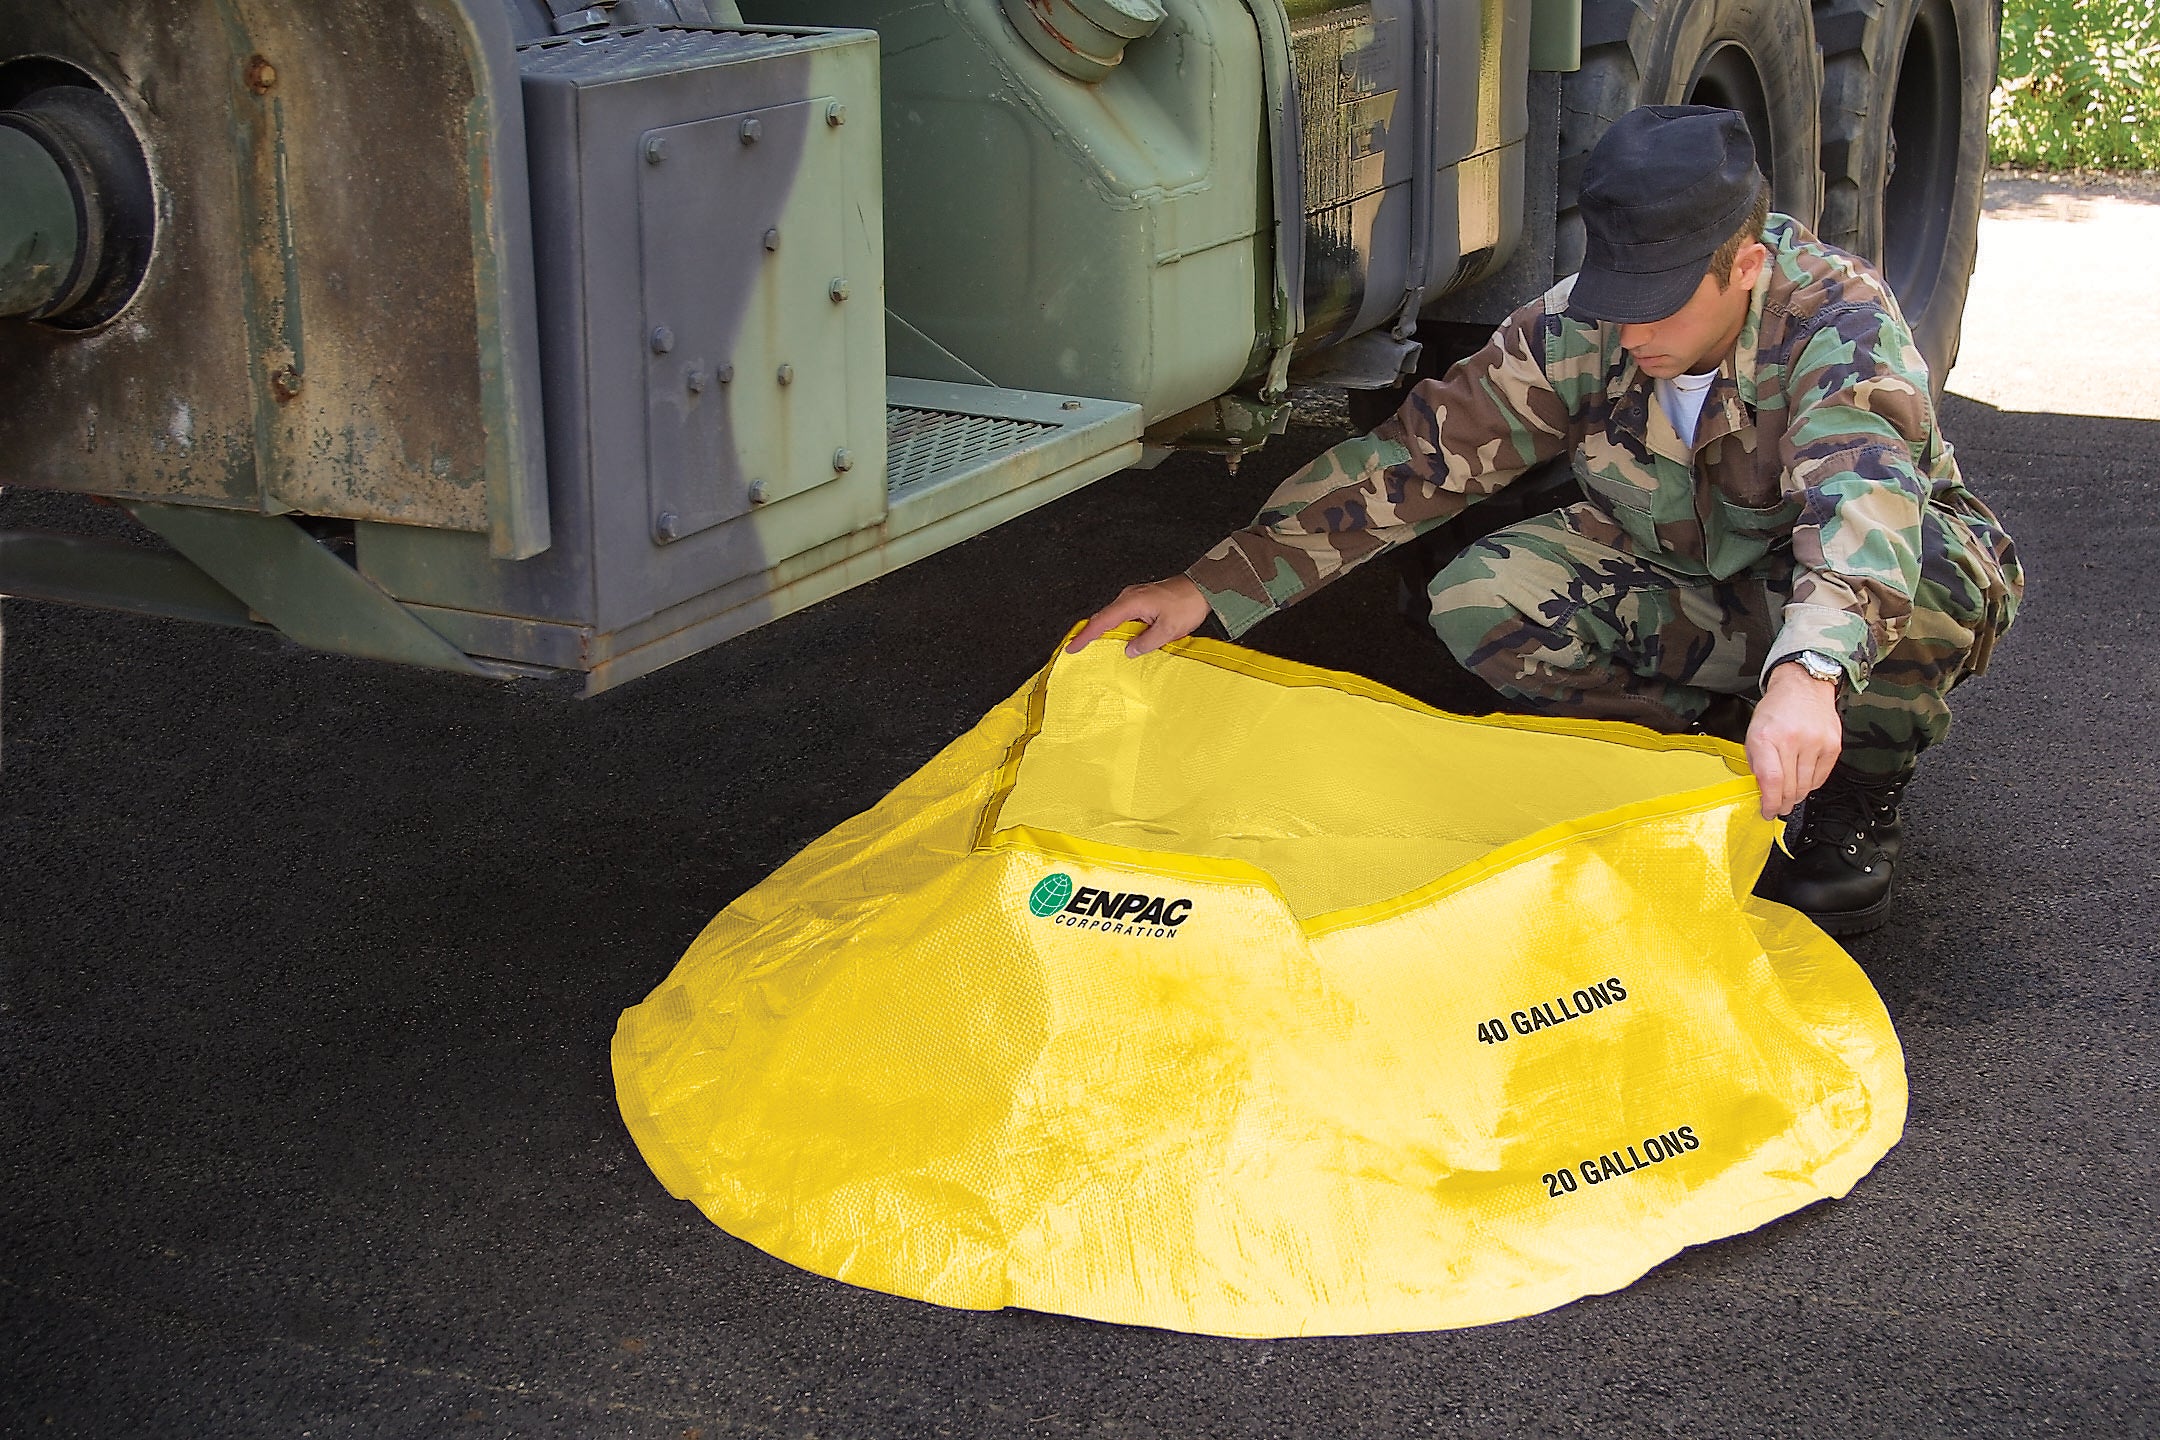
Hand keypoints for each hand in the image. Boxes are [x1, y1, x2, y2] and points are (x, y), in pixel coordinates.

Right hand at [1066, 576, 1212, 657]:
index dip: (1085, 636)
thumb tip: (1129, 651)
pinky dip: (1117, 627)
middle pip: (1103, 617)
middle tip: (1076, 648)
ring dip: (1104, 631)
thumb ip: (1146, 642)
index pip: (1102, 621)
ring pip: (1113, 616)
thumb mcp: (1168, 629)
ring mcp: (1135, 597)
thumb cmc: (1187, 604)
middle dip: (1088, 633)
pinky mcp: (1142, 600)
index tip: (1072, 647)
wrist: (1204, 588)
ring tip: (1094, 646)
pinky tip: (1119, 638)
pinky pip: (1124, 615)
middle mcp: (1129, 596)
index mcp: (1132, 602)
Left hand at [1744, 662, 1843, 818]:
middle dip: (1782, 803)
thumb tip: (1764, 793)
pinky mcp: (1833, 746)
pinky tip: (1803, 779)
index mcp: (1767, 737)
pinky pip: (1821, 778)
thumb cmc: (1776, 710)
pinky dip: (1811, 784)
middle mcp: (1793, 740)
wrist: (1803, 686)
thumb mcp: (1754, 734)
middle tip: (1778, 806)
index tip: (1767, 812)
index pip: (1772, 780)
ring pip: (1806, 786)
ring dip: (1796, 796)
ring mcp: (1816, 742)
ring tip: (1789, 794)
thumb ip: (1756, 764)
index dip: (1770, 803)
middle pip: (1790, 787)